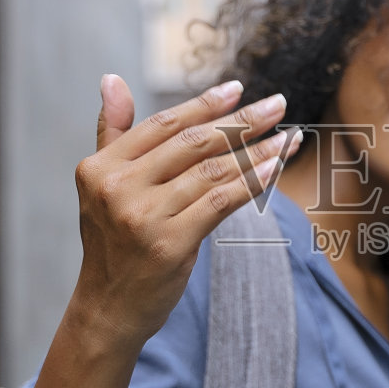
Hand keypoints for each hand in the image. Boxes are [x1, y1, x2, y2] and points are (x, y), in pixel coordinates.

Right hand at [71, 74, 298, 348]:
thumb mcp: (102, 187)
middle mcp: (117, 188)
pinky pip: (221, 201)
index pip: (161, 126)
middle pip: (192, 144)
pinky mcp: (170, 243)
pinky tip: (276, 166)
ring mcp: (142, 216)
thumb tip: (112, 78)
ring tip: (289, 136)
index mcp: (99, 167)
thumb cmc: (115, 244)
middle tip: (277, 103)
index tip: (237, 88)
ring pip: (212, 172)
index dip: (202, 105)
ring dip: (257, 151)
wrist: (109, 309)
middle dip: (241, 121)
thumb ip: (113, 133)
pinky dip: (252, 181)